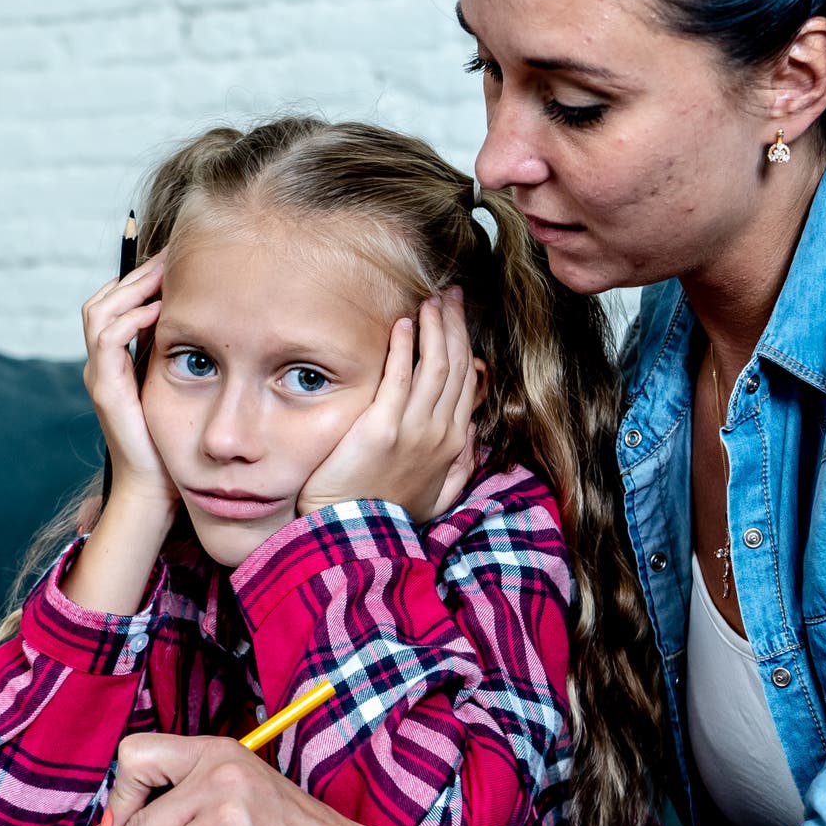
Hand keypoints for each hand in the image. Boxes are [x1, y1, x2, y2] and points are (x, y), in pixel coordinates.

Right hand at [81, 254, 175, 511]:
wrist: (156, 490)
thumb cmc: (176, 443)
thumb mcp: (184, 386)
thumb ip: (185, 355)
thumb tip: (214, 320)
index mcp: (119, 359)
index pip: (119, 301)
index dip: (143, 276)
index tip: (179, 258)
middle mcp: (103, 363)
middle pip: (106, 297)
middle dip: (139, 272)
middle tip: (174, 253)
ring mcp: (100, 375)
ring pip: (100, 310)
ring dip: (133, 286)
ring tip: (166, 272)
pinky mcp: (106, 390)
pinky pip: (108, 339)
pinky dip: (130, 318)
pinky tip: (159, 309)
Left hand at [297, 289, 482, 521]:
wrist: (354, 531)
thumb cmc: (387, 513)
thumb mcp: (437, 495)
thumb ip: (459, 465)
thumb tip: (471, 434)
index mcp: (453, 443)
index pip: (465, 382)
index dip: (464, 344)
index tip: (458, 318)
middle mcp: (440, 432)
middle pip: (454, 366)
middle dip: (454, 325)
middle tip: (449, 294)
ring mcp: (413, 429)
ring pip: (434, 367)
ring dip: (435, 329)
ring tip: (431, 301)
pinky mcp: (382, 427)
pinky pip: (399, 378)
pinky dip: (404, 348)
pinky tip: (404, 323)